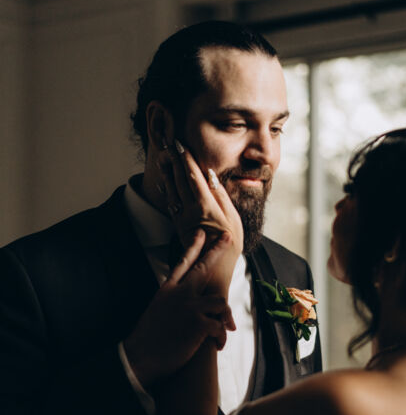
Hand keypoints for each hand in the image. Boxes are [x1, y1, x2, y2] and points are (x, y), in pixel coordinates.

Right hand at [123, 230, 235, 389]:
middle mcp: (179, 294)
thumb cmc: (148, 339)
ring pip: (220, 301)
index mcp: (167, 290)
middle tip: (227, 238)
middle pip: (204, 267)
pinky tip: (217, 345)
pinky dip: (221, 337)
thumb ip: (172, 300)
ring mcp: (190, 306)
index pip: (183, 262)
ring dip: (223, 317)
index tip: (202, 232)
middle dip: (217, 251)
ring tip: (221, 330)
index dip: (194, 246)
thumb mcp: (156, 310)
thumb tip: (185, 300)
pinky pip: (220, 325)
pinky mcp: (199, 323)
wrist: (140, 357)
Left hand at [158, 141, 242, 292]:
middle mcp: (190, 210)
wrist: (212, 271)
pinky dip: (166, 188)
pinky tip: (163, 180)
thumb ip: (222, 196)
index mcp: (205, 206)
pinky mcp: (178, 225)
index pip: (193, 177)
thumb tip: (211, 176)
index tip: (182, 144)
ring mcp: (181, 217)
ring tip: (164, 156)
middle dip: (174, 160)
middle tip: (169, 143)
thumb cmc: (228, 246)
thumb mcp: (233, 220)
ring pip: (172, 189)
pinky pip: (170, 201)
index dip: (186, 160)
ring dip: (168, 171)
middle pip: (179, 179)